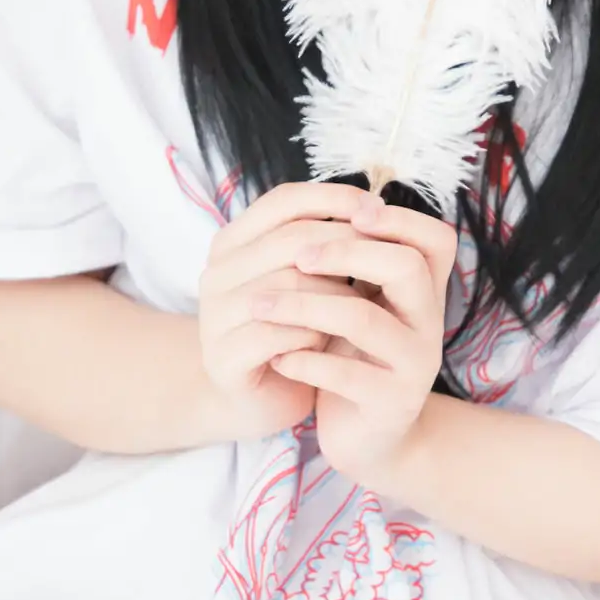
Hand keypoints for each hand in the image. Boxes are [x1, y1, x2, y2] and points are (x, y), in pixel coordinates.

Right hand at [196, 180, 376, 441]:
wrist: (259, 400)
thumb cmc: (292, 332)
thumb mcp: (306, 279)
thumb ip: (323, 242)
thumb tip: (374, 205)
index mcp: (231, 243)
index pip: (284, 201)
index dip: (334, 199)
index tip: (378, 208)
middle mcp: (215, 273)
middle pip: (291, 241)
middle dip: (346, 246)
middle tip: (386, 261)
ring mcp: (214, 316)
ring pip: (287, 287)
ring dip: (332, 297)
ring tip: (356, 309)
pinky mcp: (223, 358)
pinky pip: (277, 335)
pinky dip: (312, 337)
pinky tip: (330, 344)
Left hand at [252, 190, 457, 492]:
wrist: (369, 437)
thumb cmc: (356, 358)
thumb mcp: (362, 305)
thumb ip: (358, 263)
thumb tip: (323, 200)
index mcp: (425, 292)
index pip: (436, 240)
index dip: (399, 219)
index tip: (351, 211)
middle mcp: (429, 323)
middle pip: (405, 267)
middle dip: (345, 253)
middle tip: (296, 256)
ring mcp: (414, 364)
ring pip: (365, 319)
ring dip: (304, 305)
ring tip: (261, 304)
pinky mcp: (391, 403)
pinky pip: (346, 374)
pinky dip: (304, 360)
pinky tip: (277, 357)